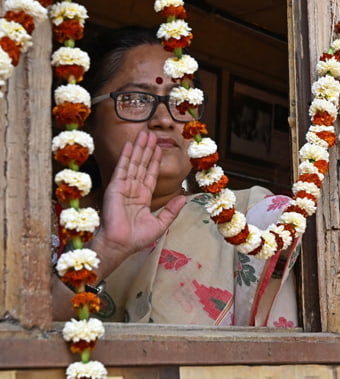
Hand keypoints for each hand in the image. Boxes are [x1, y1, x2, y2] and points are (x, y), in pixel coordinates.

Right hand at [92, 131, 186, 277]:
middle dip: (147, 150)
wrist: (121, 245)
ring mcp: (124, 187)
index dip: (155, 161)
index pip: (151, 174)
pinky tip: (130, 145)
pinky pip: (122, 168)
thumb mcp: (161, 224)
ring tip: (144, 133)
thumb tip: (184, 198)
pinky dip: (126, 156)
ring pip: (134, 163)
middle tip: (152, 134)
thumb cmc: (137, 238)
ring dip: (139, 148)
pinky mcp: (115, 187)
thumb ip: (172, 210)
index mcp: (143, 197)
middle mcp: (133, 190)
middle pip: (142, 165)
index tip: (159, 148)